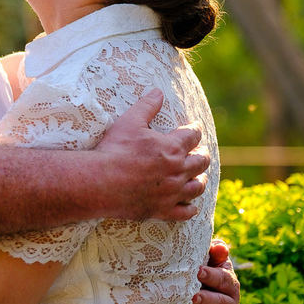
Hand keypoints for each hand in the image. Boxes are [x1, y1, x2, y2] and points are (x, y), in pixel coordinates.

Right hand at [93, 89, 208, 220]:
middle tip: (200, 153)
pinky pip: (185, 212)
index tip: (195, 128)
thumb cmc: (115, 150)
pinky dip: (191, 209)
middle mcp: (177, 170)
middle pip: (200, 162)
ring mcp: (172, 192)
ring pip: (197, 187)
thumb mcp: (130, 122)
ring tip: (200, 177)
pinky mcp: (163, 210)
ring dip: (200, 180)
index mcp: (172, 147)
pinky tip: (192, 207)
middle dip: (202, 155)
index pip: (192, 136)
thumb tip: (158, 91)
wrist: (101, 182)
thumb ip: (147, 106)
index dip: (195, 130)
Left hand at [190, 239, 239, 303]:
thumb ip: (213, 252)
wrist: (187, 291)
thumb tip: (221, 248)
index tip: (198, 272)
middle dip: (208, 301)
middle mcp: (229, 303)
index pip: (224, 279)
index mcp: (228, 283)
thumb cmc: (197, 270)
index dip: (212, 276)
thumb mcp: (205, 259)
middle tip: (194, 297)